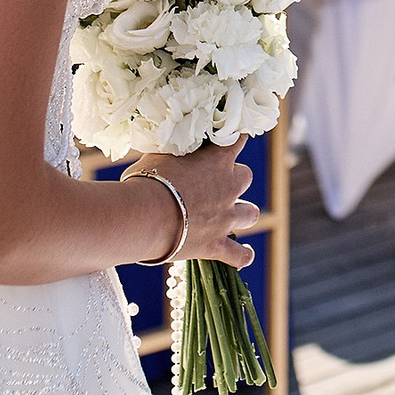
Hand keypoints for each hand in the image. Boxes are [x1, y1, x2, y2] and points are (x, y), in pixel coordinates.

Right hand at [128, 142, 257, 268]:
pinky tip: (245, 254)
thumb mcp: (158, 155)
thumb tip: (170, 145)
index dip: (235, 138)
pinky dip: (243, 255)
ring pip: (252, 214)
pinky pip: (240, 256)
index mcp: (217, 160)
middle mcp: (229, 187)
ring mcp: (225, 218)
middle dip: (235, 178)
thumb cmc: (145, 181)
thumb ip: (173, 151)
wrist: (142, 217)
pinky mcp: (216, 246)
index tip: (231, 138)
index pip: (238, 139)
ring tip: (232, 215)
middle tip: (217, 182)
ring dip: (243, 213)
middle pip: (246, 176)